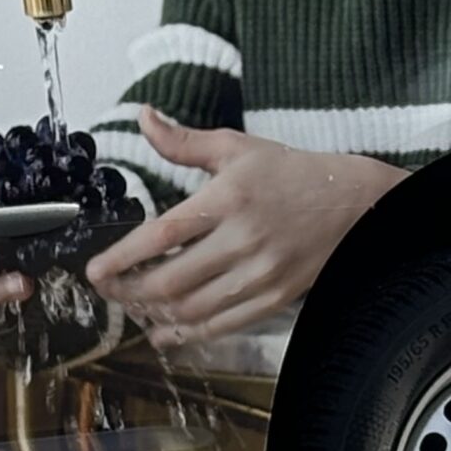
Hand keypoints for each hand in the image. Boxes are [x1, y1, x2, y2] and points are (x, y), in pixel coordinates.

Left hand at [85, 106, 406, 340]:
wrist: (356, 204)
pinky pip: (223, 326)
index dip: (122, 258)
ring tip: (132, 306)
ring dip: (154, 313)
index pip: (162, 236)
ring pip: (194, 309)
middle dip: (130, 291)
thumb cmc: (290, 172)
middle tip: (107, 289)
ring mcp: (262, 274)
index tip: (94, 270)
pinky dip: (188, 333)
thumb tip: (143, 117)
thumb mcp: (236, 148)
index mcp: (228, 200)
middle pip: (172, 281)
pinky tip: (165, 330)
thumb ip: (183, 142)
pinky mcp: (277, 298)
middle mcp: (244, 240)